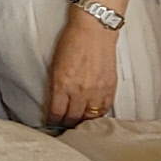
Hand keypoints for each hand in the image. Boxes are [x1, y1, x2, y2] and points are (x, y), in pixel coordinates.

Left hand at [44, 8, 120, 129]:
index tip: (51, 126)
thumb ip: (56, 86)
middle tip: (64, 130)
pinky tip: (94, 117)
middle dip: (67, 126)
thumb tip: (56, 103)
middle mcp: (80, 90)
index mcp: (62, 84)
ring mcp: (97, 90)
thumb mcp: (55, 65)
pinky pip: (105, 108)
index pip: (56, 112)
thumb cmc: (71, 43)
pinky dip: (98, 114)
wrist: (94, 31)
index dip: (53, 122)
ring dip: (83, 123)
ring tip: (78, 126)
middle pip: (73, 118)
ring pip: (90, 116)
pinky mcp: (110, 87)